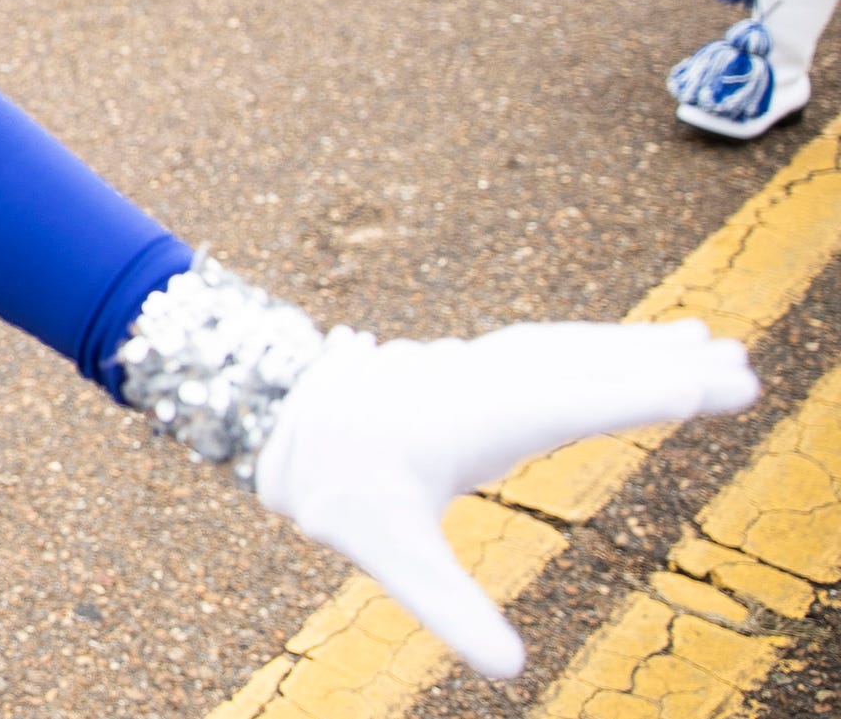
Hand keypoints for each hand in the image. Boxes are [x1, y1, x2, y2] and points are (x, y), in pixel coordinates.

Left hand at [256, 319, 753, 678]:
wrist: (271, 414)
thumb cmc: (335, 488)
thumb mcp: (390, 557)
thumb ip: (452, 610)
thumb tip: (511, 672)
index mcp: (480, 419)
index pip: (582, 403)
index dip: (648, 394)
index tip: (713, 385)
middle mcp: (487, 381)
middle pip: (591, 365)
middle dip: (666, 365)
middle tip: (742, 365)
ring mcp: (478, 367)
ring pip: (572, 348)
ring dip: (637, 346)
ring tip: (705, 340)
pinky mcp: (469, 367)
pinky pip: (548, 347)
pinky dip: (595, 344)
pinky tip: (618, 349)